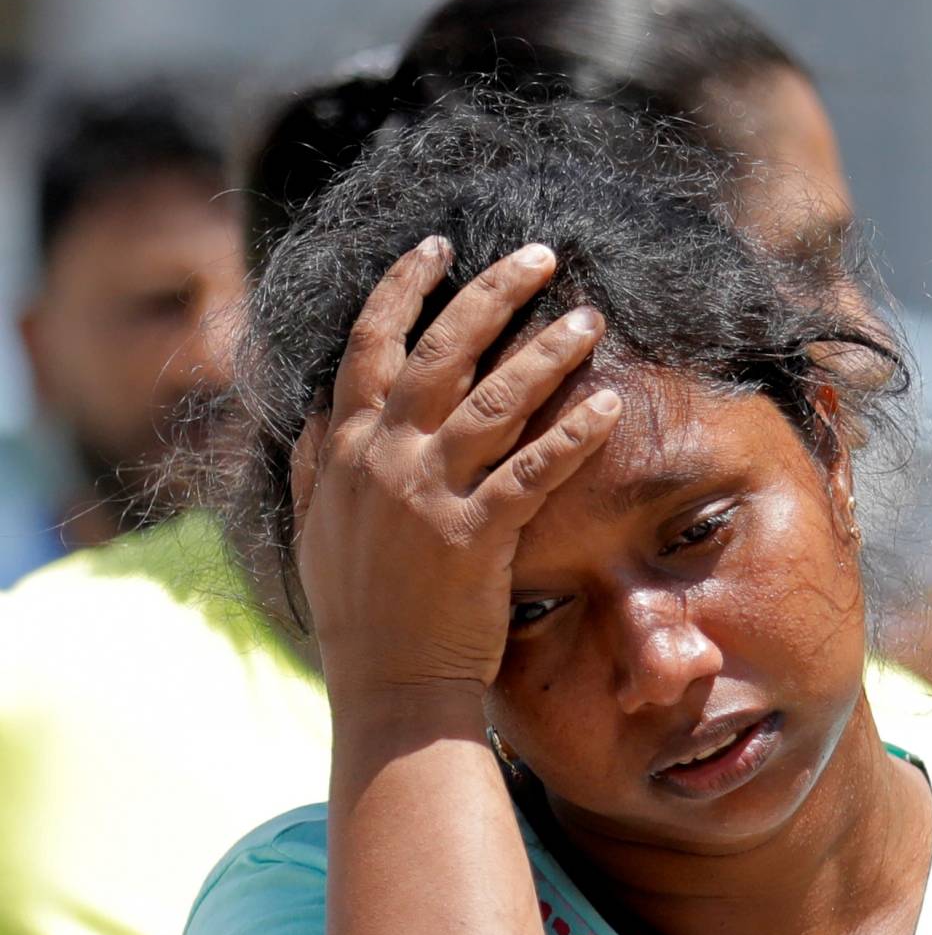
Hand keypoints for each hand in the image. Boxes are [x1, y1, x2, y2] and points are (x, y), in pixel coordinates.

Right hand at [290, 236, 619, 713]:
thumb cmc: (359, 610)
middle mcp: (384, 459)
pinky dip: (573, 436)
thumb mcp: (318, 528)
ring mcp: (429, 496)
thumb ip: (321, 464)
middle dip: (492, 292)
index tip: (438, 248)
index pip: (369, 345)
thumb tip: (322, 415)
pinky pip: (533, 472)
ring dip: (546, 352)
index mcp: (347, 450)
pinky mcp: (475, 536)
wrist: (387, 687)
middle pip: (442, 351)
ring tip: (590, 319)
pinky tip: (610, 407)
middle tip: (541, 255)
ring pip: (494, 401)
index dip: (403, 288)